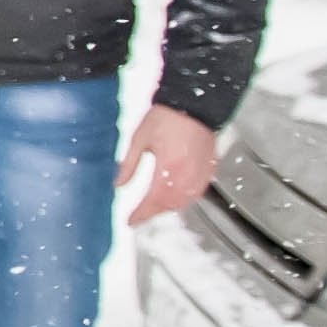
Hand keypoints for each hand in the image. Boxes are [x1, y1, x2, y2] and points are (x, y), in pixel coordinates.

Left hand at [121, 103, 218, 221]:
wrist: (194, 106)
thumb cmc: (167, 118)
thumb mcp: (139, 139)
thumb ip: (129, 165)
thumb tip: (118, 184)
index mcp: (169, 167)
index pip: (153, 200)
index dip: (141, 214)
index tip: (130, 220)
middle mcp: (187, 174)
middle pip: (169, 204)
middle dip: (153, 213)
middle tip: (139, 216)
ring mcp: (200, 173)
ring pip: (184, 202)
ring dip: (167, 208)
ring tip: (152, 209)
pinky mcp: (208, 170)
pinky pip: (196, 194)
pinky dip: (183, 200)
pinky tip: (173, 199)